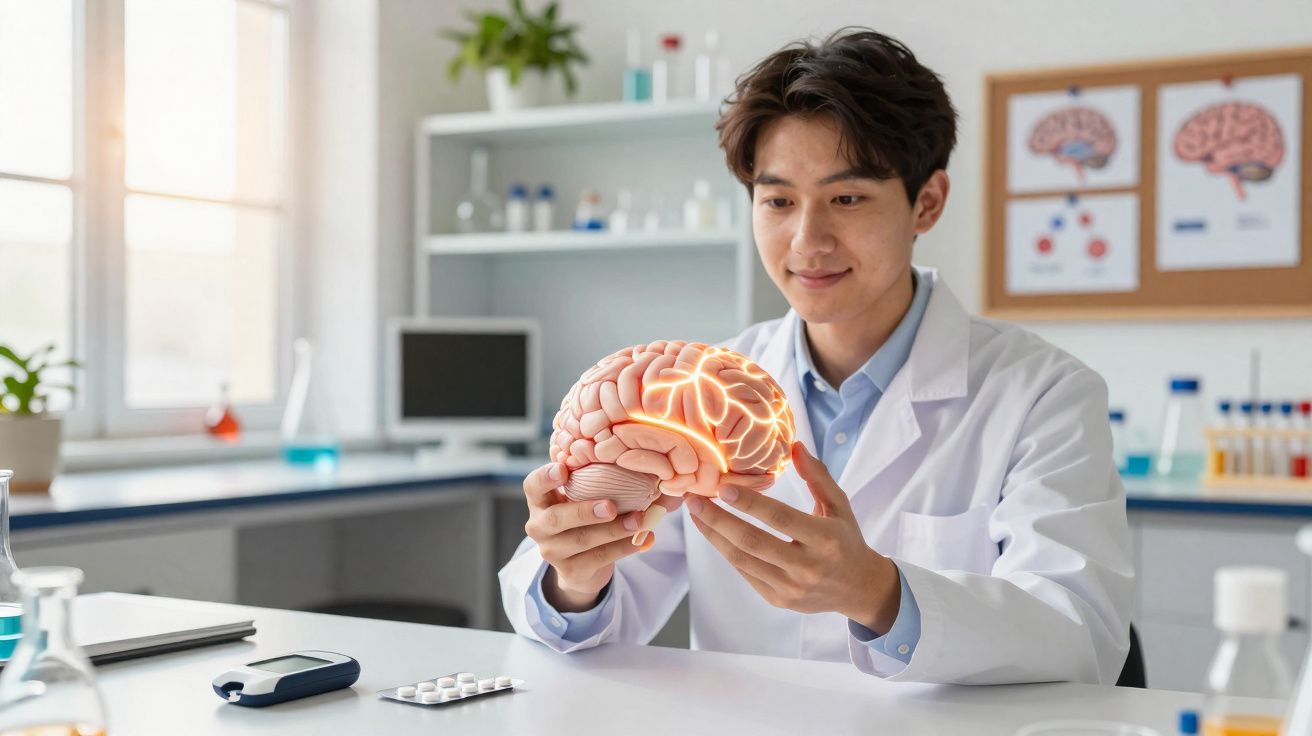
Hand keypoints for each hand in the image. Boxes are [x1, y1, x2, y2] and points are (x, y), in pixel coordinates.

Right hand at [522, 462, 668, 611]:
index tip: (563, 469)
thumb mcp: (582, 496)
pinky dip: (622, 547)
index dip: (546, 477)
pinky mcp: (570, 571)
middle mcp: (539, 526)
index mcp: (540, 500)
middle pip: (556, 519)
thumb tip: (639, 470)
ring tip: (638, 521)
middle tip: (610, 506)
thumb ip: (596, 481)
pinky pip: (598, 558)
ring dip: (613, 530)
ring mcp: (552, 551)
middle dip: (585, 512)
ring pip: (581, 540)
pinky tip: (640, 539)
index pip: (534, 485)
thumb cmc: (583, 515)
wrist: (579, 563)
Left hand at [686, 442, 901, 632]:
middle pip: (752, 542)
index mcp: (825, 539)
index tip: (722, 488)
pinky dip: (726, 551)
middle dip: (718, 520)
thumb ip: (817, 476)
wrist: (858, 589)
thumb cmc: (846, 539)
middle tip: (693, 499)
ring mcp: (791, 587)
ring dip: (714, 536)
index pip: (780, 518)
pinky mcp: (778, 600)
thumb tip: (795, 445)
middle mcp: (808, 566)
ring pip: (742, 560)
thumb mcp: (840, 505)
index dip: (750, 503)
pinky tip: (713, 533)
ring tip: (695, 514)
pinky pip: (745, 574)